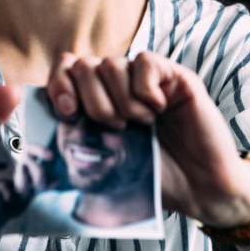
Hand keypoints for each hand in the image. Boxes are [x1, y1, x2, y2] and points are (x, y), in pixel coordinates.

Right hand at [0, 145, 50, 249]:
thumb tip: (56, 178)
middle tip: (40, 187)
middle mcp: (3, 170)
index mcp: (13, 171)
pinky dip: (9, 195)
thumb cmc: (9, 210)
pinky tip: (6, 202)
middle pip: (23, 162)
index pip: (25, 154)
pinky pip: (4, 184)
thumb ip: (39, 187)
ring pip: (15, 176)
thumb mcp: (28, 197)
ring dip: (22, 191)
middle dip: (37, 173)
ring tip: (15, 202)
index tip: (51, 156)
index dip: (37, 150)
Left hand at [45, 51, 249, 227]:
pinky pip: (145, 62)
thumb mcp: (105, 159)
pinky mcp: (174, 76)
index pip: (66, 68)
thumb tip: (51, 112)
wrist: (199, 188)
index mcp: (99, 100)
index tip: (67, 112)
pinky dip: (145, 88)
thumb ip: (78, 134)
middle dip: (91, 100)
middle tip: (115, 126)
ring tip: (140, 123)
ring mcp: (147, 79)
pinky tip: (158, 109)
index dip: (59, 84)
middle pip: (84, 65)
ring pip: (112, 64)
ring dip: (120, 100)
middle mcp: (121, 85)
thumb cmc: (153, 176)